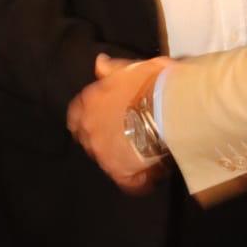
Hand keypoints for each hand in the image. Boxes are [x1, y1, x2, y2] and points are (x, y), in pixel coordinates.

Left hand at [67, 53, 166, 193]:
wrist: (170, 106)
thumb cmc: (152, 82)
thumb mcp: (131, 68)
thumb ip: (111, 70)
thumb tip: (98, 63)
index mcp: (89, 102)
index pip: (76, 114)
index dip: (90, 117)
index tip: (105, 118)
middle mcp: (89, 129)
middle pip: (89, 139)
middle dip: (105, 138)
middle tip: (129, 135)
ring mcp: (102, 153)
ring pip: (107, 160)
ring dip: (122, 158)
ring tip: (146, 154)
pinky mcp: (119, 173)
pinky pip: (127, 183)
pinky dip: (139, 181)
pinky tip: (153, 176)